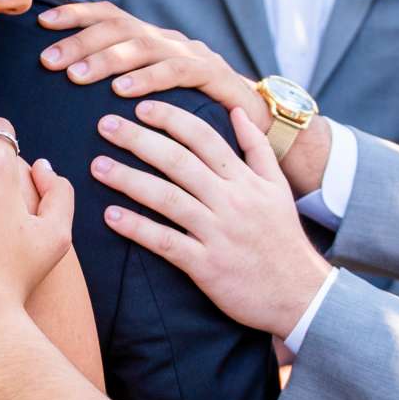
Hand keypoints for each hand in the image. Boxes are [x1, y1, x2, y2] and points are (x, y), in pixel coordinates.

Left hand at [36, 1, 268, 130]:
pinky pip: (177, 72)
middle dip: (80, 42)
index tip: (42, 23)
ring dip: (106, 61)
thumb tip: (72, 83)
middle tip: (49, 61)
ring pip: (143, 47)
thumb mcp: (154, 93)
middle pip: (120, 29)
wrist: (257, 122)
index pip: (109, 16)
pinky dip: (148, 80)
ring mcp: (193, 54)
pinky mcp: (213, 75)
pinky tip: (123, 92)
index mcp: (153, 40)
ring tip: (76, 77)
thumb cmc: (196, 112)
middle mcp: (170, 40)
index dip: (75, 15)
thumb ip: (122, 82)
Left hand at [92, 101, 333, 339]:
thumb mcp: (278, 188)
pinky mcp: (207, 265)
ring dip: (128, 179)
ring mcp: (218, 233)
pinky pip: (166, 242)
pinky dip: (137, 228)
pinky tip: (110, 216)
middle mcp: (231, 201)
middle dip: (139, 139)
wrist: (301, 294)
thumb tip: (236, 111)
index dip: (170, 118)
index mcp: (246, 180)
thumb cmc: (283, 239)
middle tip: (104, 124)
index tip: (141, 106)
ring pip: (167, 198)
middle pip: (178, 161)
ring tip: (97, 166)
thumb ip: (257, 148)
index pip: (204, 137)